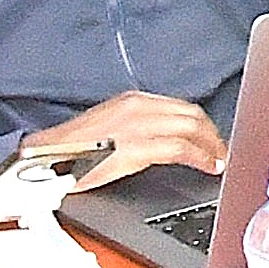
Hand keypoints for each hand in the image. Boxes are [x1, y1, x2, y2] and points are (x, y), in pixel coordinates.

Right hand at [36, 91, 224, 193]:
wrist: (45, 157)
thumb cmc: (72, 149)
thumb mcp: (110, 127)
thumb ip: (137, 127)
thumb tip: (161, 141)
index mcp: (133, 101)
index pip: (180, 107)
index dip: (202, 124)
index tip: (212, 137)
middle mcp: (139, 107)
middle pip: (192, 114)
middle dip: (213, 133)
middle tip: (223, 150)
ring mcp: (138, 125)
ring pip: (192, 127)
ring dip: (212, 145)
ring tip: (220, 160)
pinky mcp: (135, 147)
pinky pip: (180, 149)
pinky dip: (201, 157)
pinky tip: (209, 166)